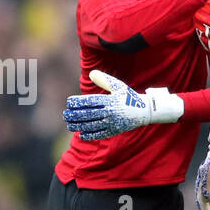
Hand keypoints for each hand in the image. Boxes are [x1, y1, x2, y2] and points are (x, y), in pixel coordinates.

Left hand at [63, 70, 183, 140]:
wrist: (145, 111)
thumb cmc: (128, 97)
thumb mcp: (119, 86)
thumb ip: (104, 80)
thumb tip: (91, 74)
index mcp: (110, 100)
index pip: (90, 102)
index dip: (78, 102)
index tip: (69, 102)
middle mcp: (110, 112)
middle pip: (88, 115)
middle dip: (75, 115)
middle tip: (65, 115)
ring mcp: (112, 123)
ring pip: (92, 125)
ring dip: (78, 126)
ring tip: (69, 125)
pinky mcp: (115, 131)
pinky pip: (100, 134)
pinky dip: (90, 135)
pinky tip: (81, 135)